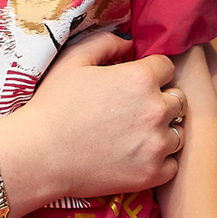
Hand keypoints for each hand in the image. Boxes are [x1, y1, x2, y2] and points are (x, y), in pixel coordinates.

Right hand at [10, 29, 184, 197]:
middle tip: (134, 110)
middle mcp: (156, 110)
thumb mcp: (74, 60)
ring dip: (163, 131)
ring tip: (136, 134)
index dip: (151, 72)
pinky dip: (159, 160)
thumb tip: (129, 43)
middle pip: (177, 99)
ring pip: (178, 131)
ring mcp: (156, 145)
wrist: (38, 156)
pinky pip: (172, 164)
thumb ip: (107, 43)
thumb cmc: (53, 105)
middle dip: (160, 100)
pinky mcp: (151, 174)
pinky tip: (137, 156)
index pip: (167, 67)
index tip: (135, 83)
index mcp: (140, 78)